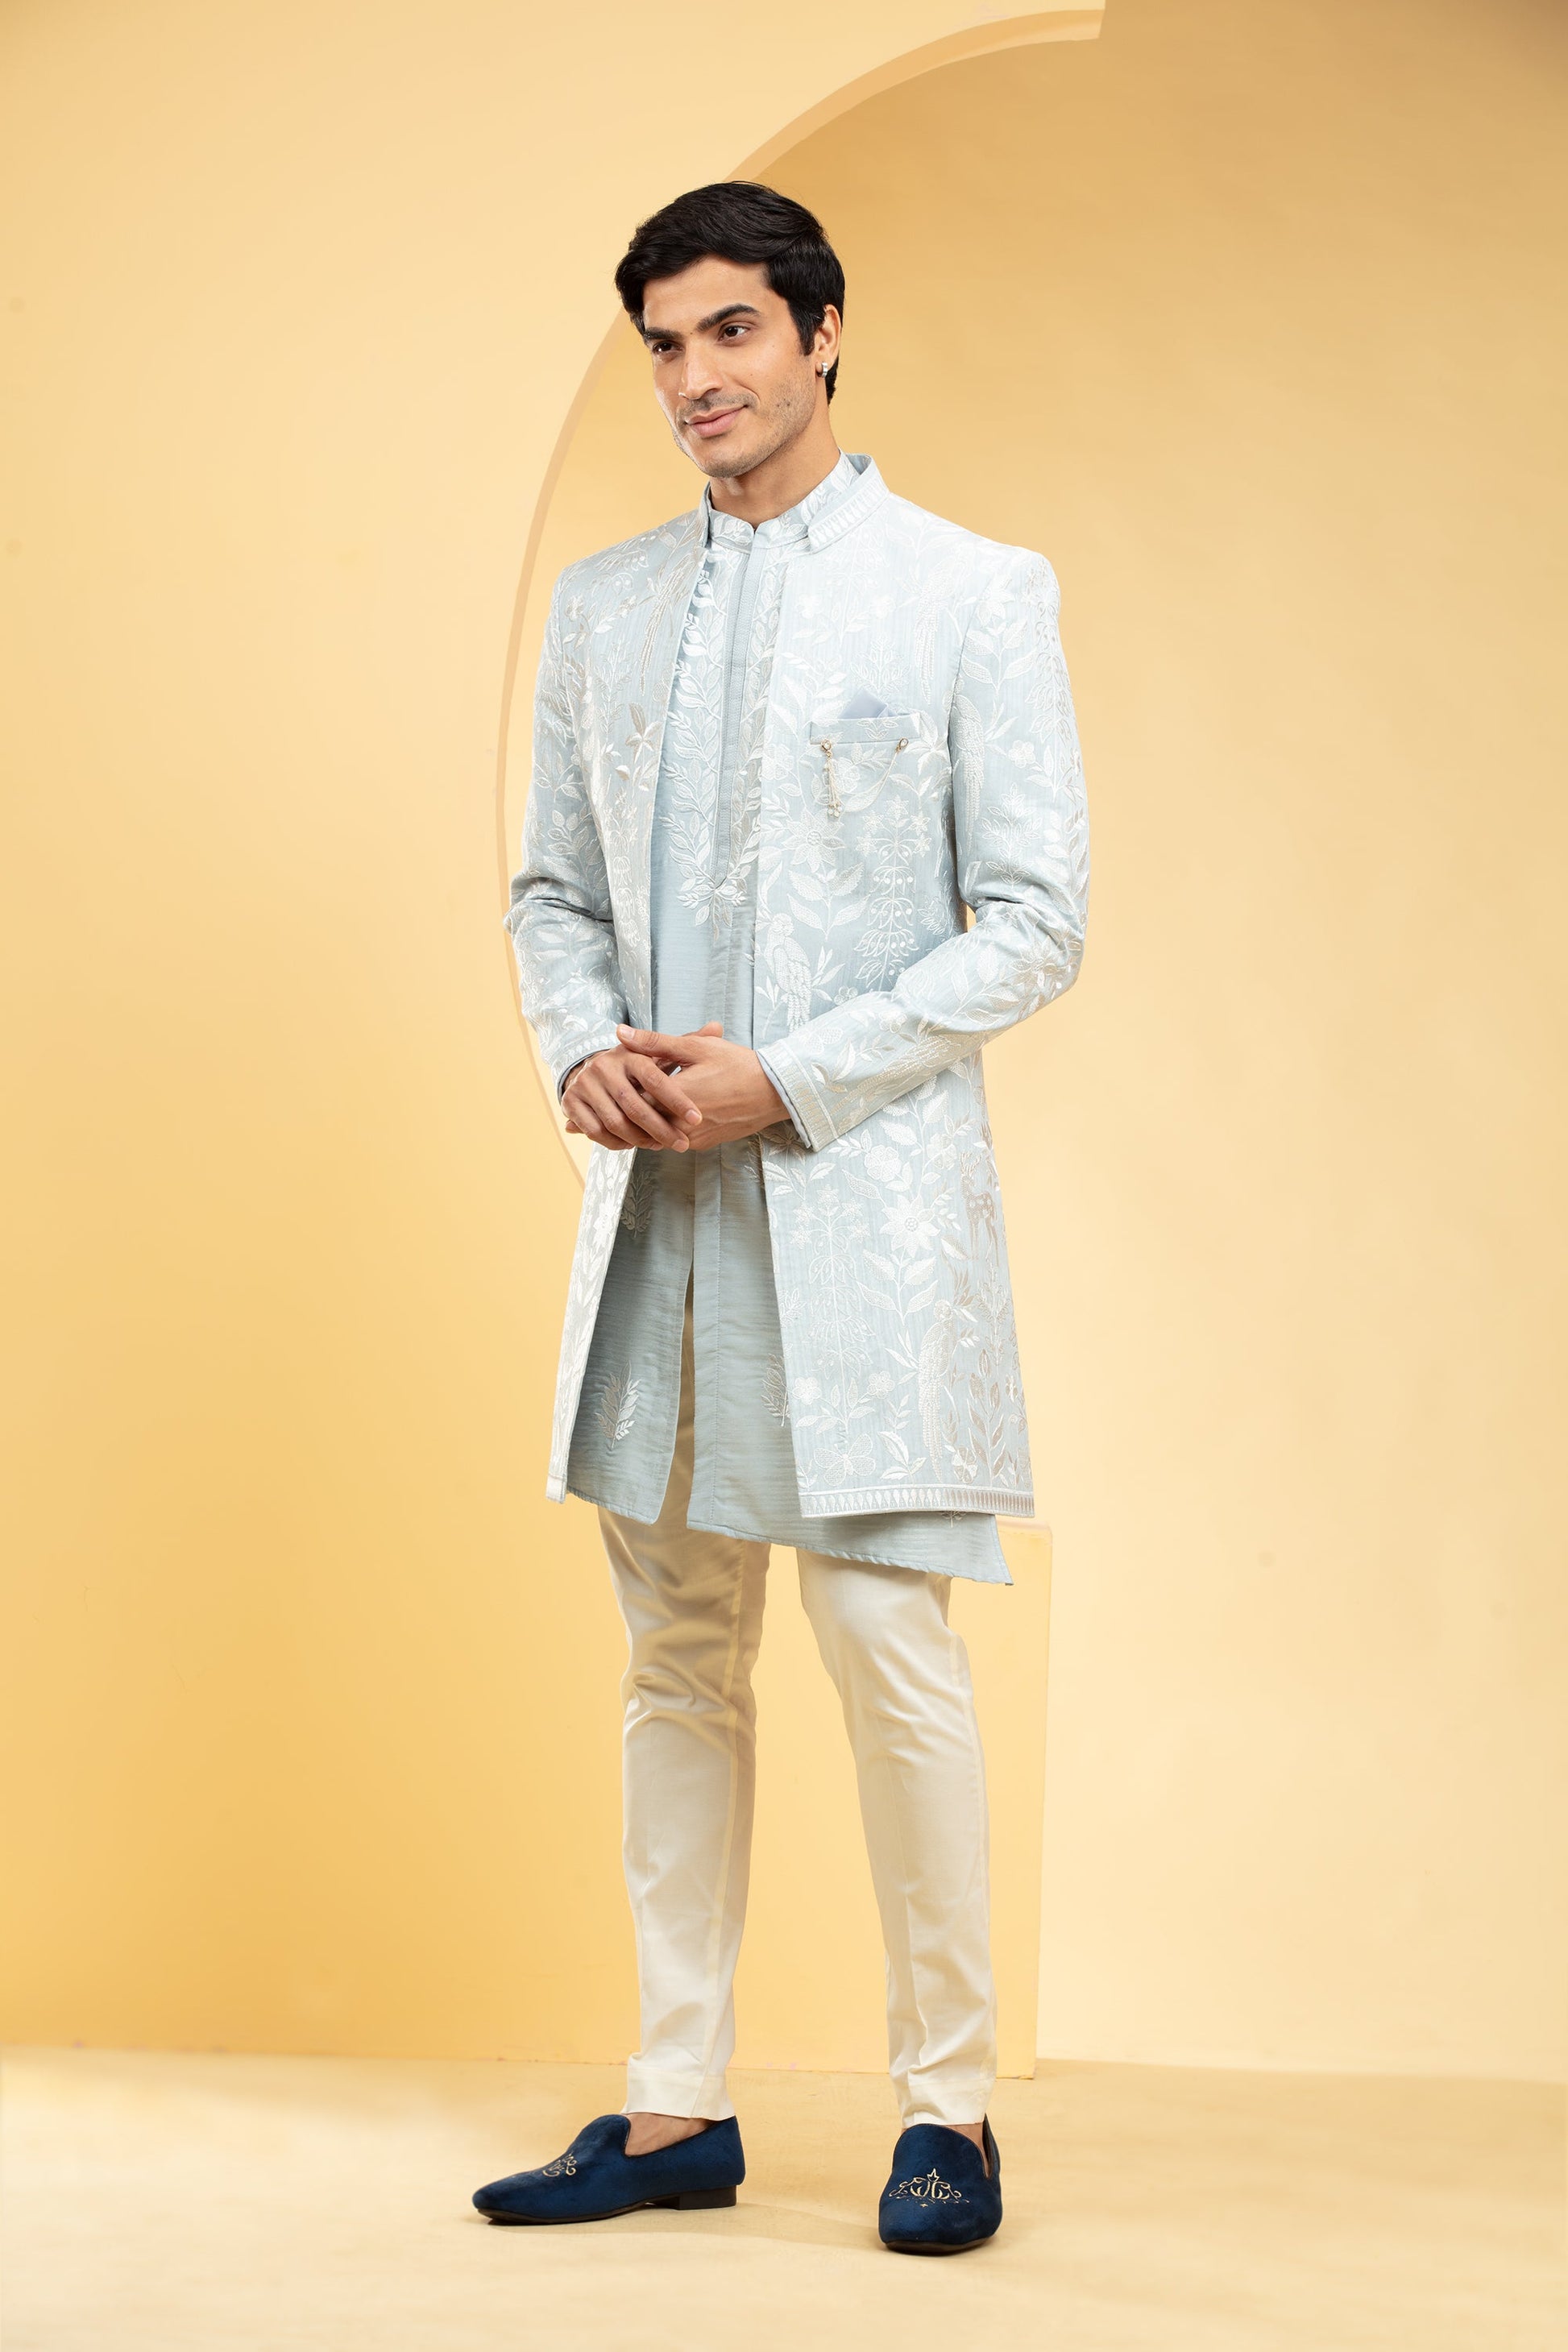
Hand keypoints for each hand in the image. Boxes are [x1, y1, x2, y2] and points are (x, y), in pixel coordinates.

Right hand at [561, 1039, 704, 1151]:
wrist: (590, 1068)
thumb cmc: (634, 1065)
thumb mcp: (656, 1053)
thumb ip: (686, 1043)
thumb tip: (717, 1026)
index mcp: (629, 1054)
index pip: (655, 1079)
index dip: (677, 1100)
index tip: (697, 1119)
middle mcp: (604, 1067)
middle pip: (635, 1106)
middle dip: (661, 1129)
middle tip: (682, 1143)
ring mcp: (585, 1084)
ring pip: (615, 1122)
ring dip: (639, 1139)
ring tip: (659, 1146)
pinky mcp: (570, 1101)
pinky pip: (596, 1131)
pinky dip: (615, 1142)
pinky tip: (633, 1145)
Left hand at [614, 1022, 786, 1150]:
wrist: (773, 1092)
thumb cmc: (737, 1065)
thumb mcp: (696, 1047)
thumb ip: (655, 1042)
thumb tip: (620, 1033)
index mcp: (675, 1095)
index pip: (631, 1099)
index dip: (619, 1089)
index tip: (614, 1079)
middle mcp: (681, 1123)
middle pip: (639, 1122)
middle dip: (627, 1108)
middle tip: (617, 1095)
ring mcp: (692, 1137)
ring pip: (654, 1136)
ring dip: (644, 1123)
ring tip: (637, 1106)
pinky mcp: (702, 1144)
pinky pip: (673, 1142)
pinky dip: (663, 1131)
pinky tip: (664, 1116)